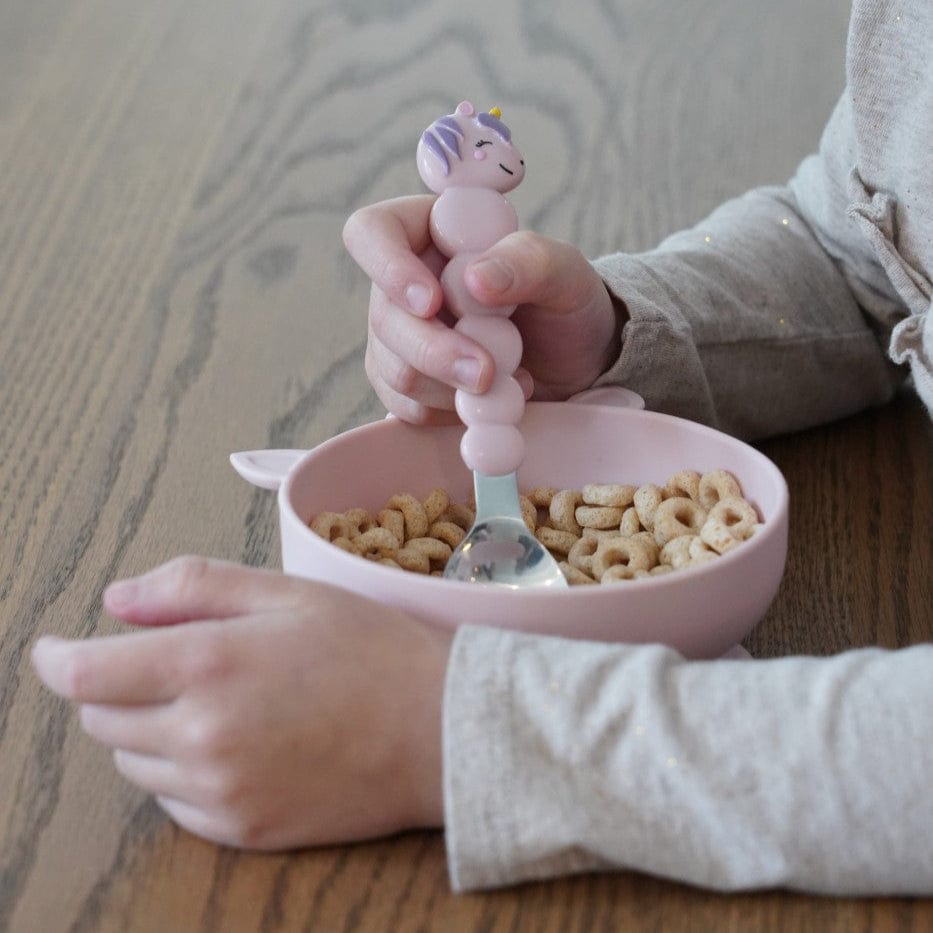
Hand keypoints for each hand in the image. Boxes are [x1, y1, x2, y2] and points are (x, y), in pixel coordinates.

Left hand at [31, 557, 450, 849]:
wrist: (439, 729)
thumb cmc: (370, 649)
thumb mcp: (291, 593)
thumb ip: (197, 587)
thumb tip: (117, 599)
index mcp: (211, 664)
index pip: (86, 675)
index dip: (56, 658)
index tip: (52, 648)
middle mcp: (203, 736)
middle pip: (102, 720)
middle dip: (116, 685)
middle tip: (171, 659)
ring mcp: (221, 792)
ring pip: (134, 762)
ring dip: (149, 728)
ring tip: (216, 700)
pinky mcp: (243, 829)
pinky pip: (175, 801)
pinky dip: (183, 769)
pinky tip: (236, 743)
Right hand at [343, 196, 621, 424]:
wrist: (575, 362)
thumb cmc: (567, 302)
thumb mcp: (565, 272)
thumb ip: (527, 263)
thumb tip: (474, 279)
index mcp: (429, 230)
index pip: (372, 233)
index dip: (389, 268)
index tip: (432, 301)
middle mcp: (403, 282)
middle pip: (383, 317)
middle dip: (434, 352)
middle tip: (485, 373)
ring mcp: (400, 336)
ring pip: (393, 369)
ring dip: (450, 386)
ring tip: (510, 379)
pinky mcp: (408, 384)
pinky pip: (407, 407)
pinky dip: (452, 411)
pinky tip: (493, 400)